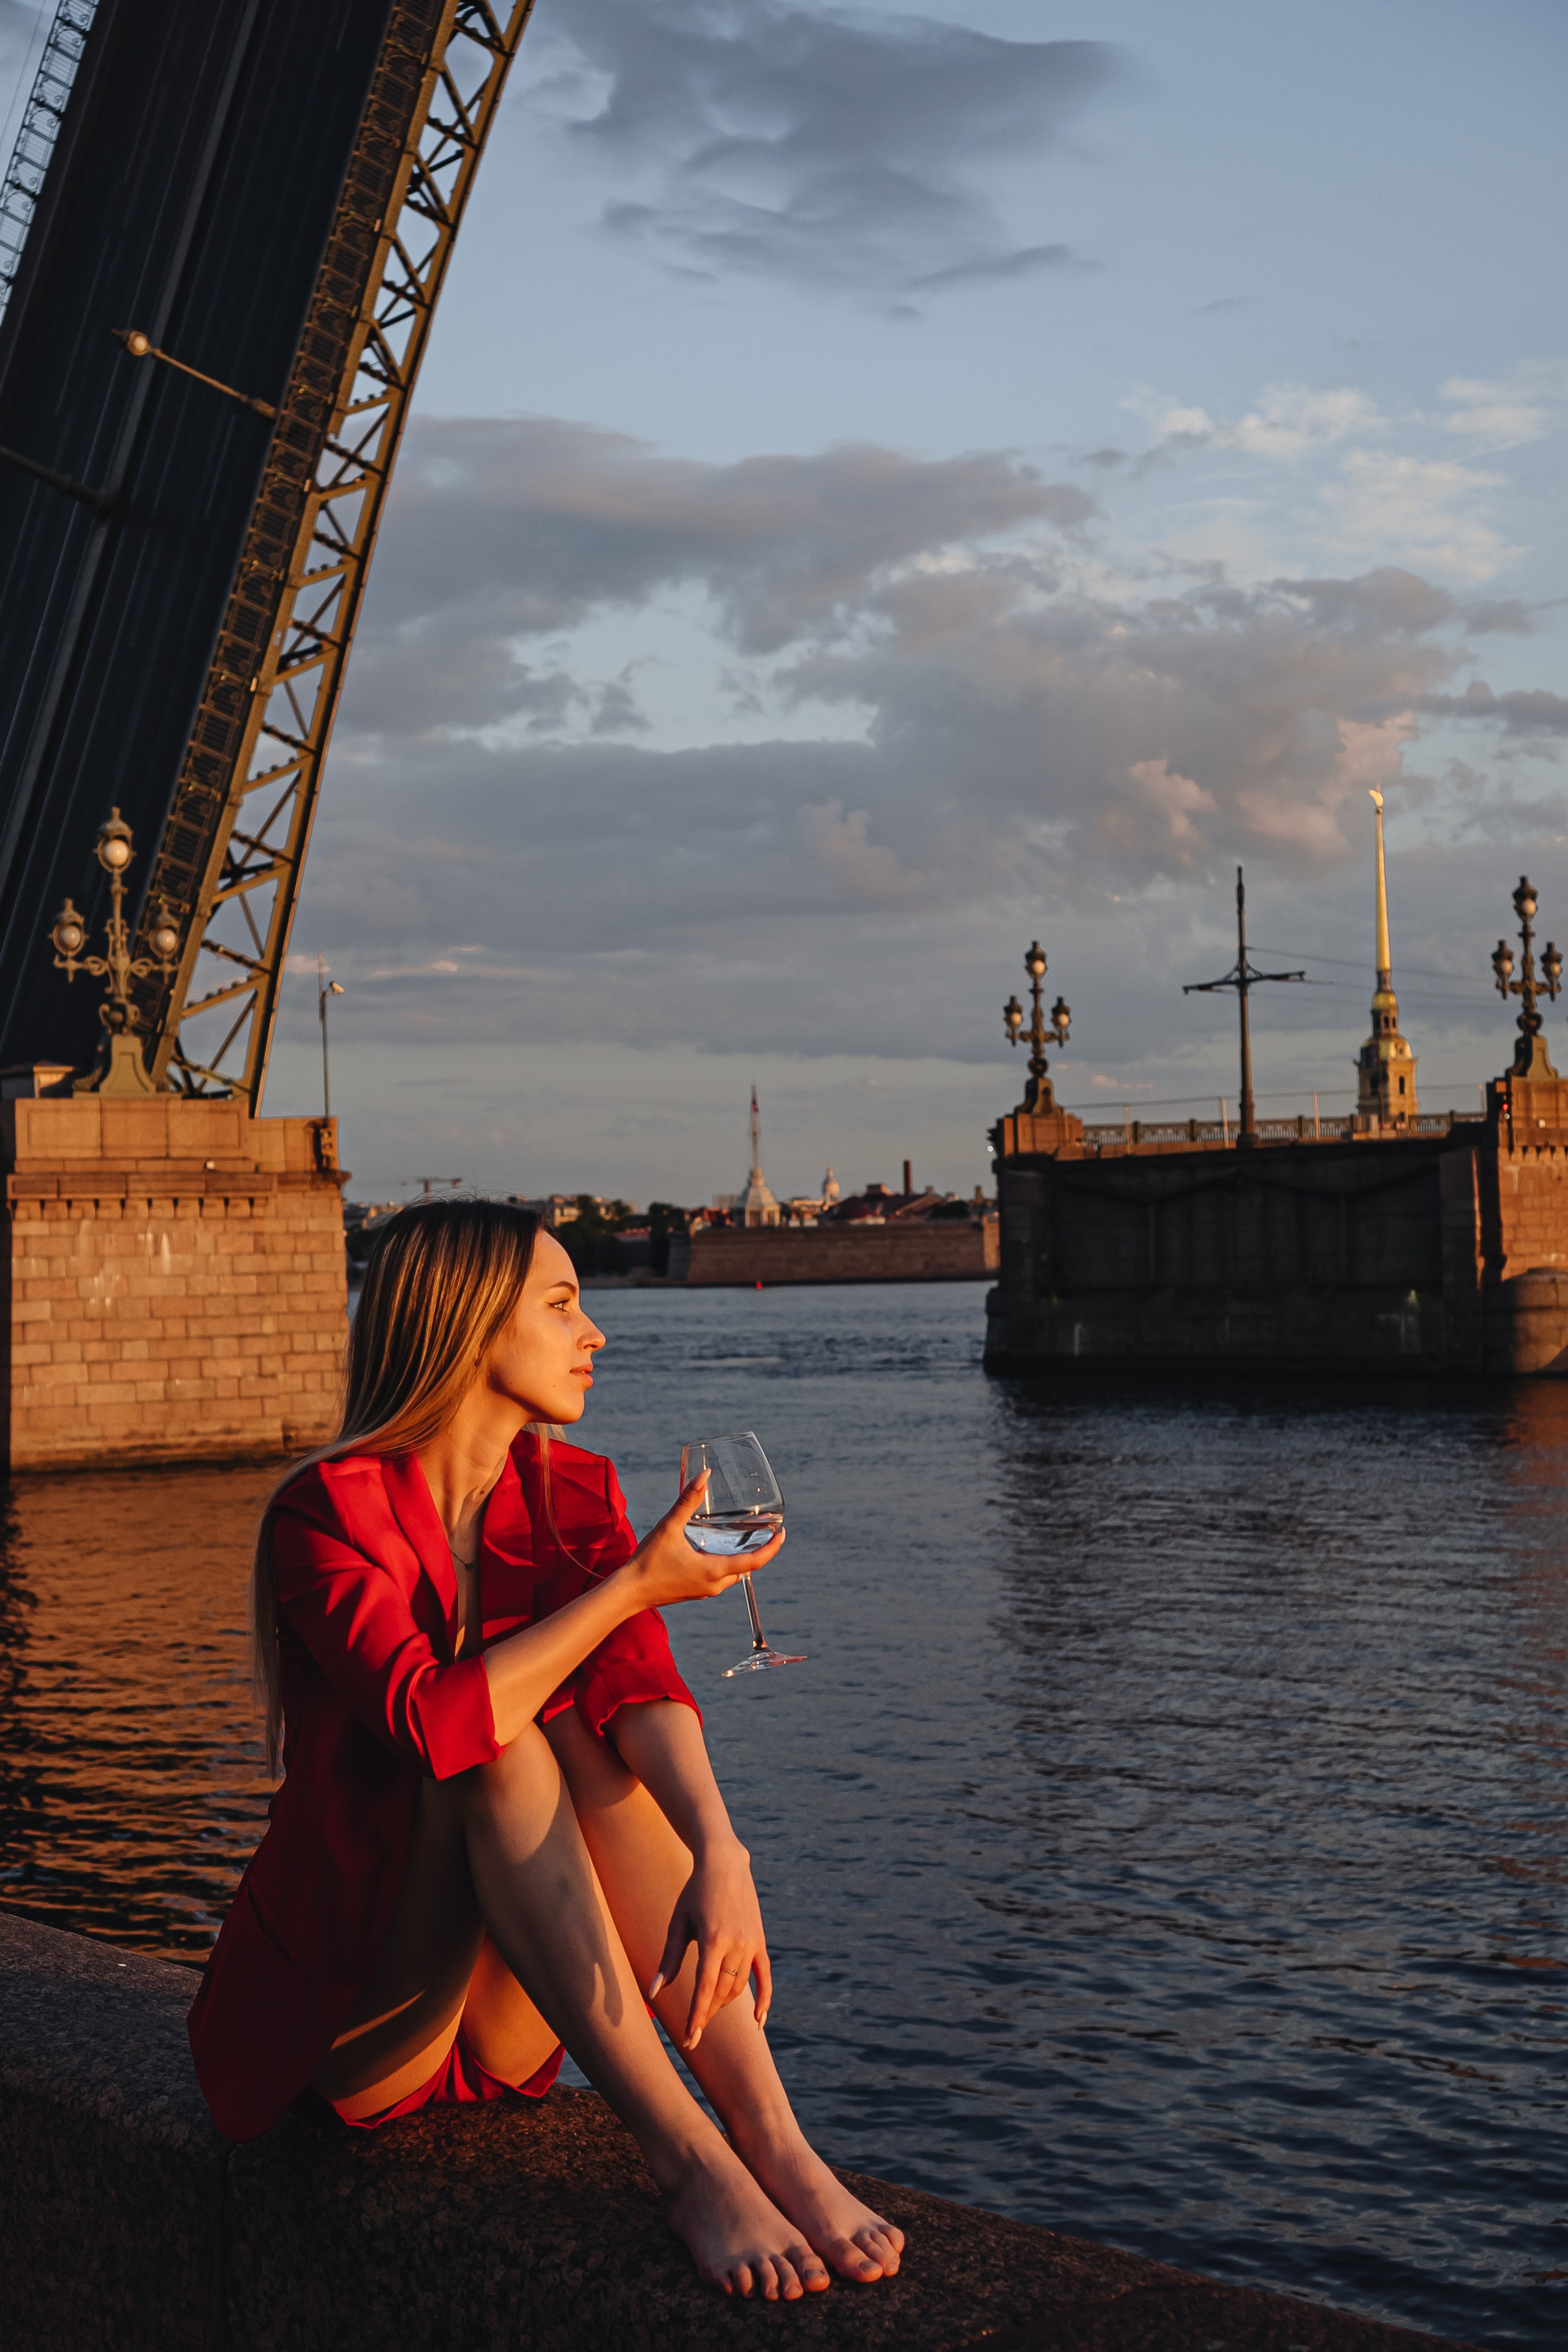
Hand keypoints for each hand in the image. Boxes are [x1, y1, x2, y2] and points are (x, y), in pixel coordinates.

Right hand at [624, 1472, 785, 1612]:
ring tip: (747, 1538)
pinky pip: (720, 1578)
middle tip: (767, 1531)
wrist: (628, 1592)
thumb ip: (688, 1500)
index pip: (755, 1561)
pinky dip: (728, 1564)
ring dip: (743, 1558)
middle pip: (747, 1568)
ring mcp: (705, 1591)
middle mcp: (714, 1585)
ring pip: (734, 1574)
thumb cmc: (648, 1561)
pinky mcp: (695, 1592)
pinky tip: (719, 1550)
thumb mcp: (669, 1527)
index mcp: (714, 1571)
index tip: (783, 1532)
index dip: (773, 1547)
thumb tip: (704, 1475)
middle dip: (760, 1551)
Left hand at [647, 1840, 772, 2049]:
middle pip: (722, 1992)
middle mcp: (736, 1944)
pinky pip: (765, 1977)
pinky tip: (757, 2022)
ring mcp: (752, 1944)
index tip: (689, 2039)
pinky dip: (764, 2001)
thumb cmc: (695, 1892)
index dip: (697, 2016)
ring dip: (723, 2004)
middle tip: (693, 2028)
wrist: (726, 1865)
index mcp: (713, 1940)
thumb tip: (655, 1992)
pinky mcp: (760, 1942)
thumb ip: (669, 1959)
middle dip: (707, 2013)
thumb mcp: (678, 1923)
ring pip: (739, 1987)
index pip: (705, 1989)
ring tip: (708, 2011)